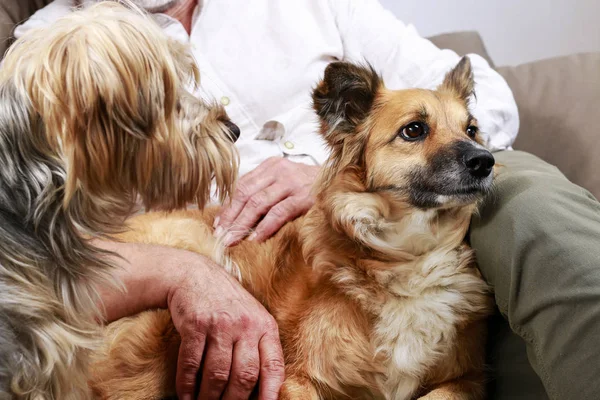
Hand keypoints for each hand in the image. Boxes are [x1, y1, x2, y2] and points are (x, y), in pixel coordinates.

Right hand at [167, 254, 284, 399]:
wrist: (194, 275)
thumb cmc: (226, 303)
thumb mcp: (251, 319)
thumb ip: (257, 347)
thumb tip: (261, 390)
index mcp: (265, 326)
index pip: (273, 365)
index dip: (270, 392)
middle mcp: (246, 325)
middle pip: (244, 376)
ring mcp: (220, 324)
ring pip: (217, 374)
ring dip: (209, 397)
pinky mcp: (195, 324)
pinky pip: (191, 363)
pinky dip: (187, 384)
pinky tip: (185, 395)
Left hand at [215, 157, 319, 244]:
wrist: (342, 181)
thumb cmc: (312, 186)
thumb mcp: (286, 181)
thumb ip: (266, 191)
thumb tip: (240, 215)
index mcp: (271, 166)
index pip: (242, 185)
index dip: (229, 206)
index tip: (219, 223)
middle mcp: (279, 171)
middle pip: (246, 194)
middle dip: (231, 216)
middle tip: (221, 235)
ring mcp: (291, 183)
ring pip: (258, 203)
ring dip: (242, 224)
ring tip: (233, 240)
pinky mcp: (303, 197)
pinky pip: (279, 213)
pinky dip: (265, 227)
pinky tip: (256, 239)